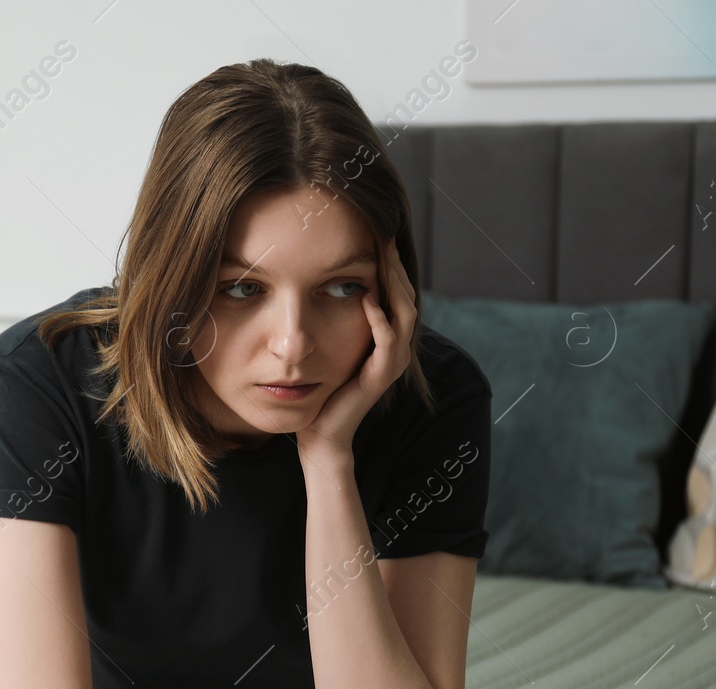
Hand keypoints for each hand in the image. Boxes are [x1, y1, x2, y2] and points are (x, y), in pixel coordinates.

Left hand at [294, 236, 416, 464]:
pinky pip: (388, 342)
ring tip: (383, 256)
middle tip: (384, 231)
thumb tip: (309, 278)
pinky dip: (380, 319)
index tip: (374, 229)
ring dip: (394, 283)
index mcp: (383, 336)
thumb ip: (325, 314)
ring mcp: (390, 362)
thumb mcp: (321, 342)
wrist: (317, 434)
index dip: (388, 261)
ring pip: (405, 313)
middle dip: (395, 263)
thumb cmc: (316, 389)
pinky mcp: (380, 377)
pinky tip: (367, 299)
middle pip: (406, 294)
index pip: (394, 288)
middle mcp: (393, 347)